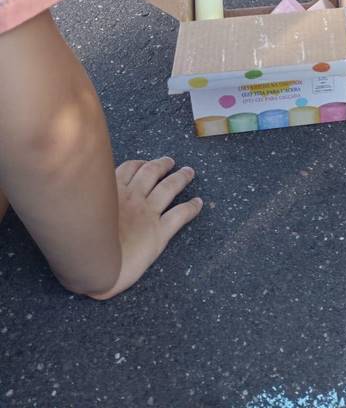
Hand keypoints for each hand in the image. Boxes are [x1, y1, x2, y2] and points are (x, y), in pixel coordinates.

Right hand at [88, 157, 201, 299]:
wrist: (93, 264)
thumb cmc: (78, 242)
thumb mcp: (76, 213)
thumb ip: (79, 200)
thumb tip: (67, 191)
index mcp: (114, 192)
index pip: (130, 169)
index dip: (140, 163)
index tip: (146, 162)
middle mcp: (134, 198)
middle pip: (152, 172)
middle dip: (162, 164)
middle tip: (171, 161)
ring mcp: (148, 213)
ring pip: (170, 188)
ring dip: (181, 178)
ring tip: (189, 172)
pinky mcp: (160, 232)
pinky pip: (180, 215)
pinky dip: (192, 208)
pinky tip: (199, 204)